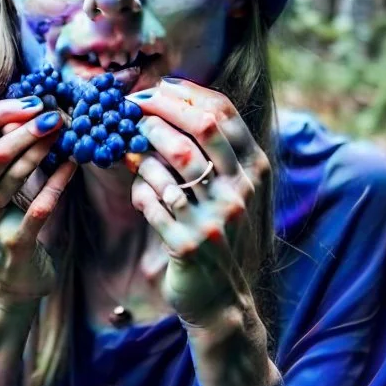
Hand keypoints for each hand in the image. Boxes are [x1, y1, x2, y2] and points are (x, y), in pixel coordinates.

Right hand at [0, 96, 75, 301]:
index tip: (33, 99)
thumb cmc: (15, 227)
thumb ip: (10, 157)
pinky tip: (74, 165)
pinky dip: (57, 183)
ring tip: (65, 132)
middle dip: (23, 130)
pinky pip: (38, 209)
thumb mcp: (3, 191)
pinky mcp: (16, 245)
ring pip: (10, 180)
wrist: (14, 285)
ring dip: (40, 152)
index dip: (3, 113)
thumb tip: (34, 110)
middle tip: (53, 114)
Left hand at [124, 78, 269, 328]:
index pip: (224, 113)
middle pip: (199, 128)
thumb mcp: (231, 190)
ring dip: (144, 152)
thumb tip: (170, 100)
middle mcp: (239, 190)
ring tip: (133, 153)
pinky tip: (141, 193)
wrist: (222, 298)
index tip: (158, 87)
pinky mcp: (187, 243)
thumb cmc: (218, 233)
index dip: (186, 93)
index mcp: (253, 170)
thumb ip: (214, 152)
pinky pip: (151, 201)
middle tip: (132, 108)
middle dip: (160, 111)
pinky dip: (140, 191)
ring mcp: (215, 218)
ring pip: (171, 162)